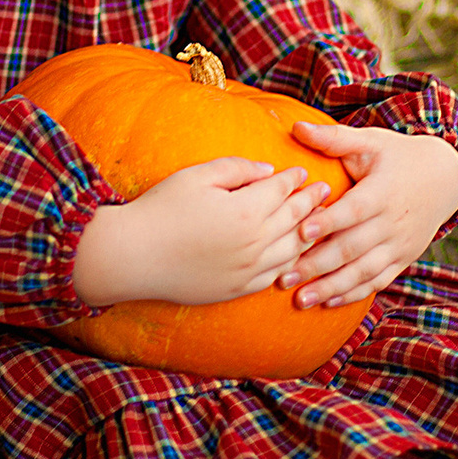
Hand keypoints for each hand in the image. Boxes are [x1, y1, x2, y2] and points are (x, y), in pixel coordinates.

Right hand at [72, 158, 327, 308]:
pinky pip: (274, 276)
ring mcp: (248, 270)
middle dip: (311, 202)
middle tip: (325, 190)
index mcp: (246, 211)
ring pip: (292, 251)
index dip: (294, 179)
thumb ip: (237, 169)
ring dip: (308, 234)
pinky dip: (290, 263)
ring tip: (318, 221)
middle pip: (294, 219)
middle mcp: (255, 243)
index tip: (304, 172)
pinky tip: (293, 254)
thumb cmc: (160, 210)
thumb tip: (268, 171)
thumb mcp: (197, 176)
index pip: (281, 190)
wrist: (132, 257)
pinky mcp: (237, 289)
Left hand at [277, 122, 457, 309]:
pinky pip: (378, 281)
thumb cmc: (397, 156)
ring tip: (299, 300)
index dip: (330, 222)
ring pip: (363, 271)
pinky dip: (354, 293)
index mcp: (383, 191)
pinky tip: (327, 302)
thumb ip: (334, 138)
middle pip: (353, 247)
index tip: (302, 231)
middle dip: (318, 265)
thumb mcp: (370, 141)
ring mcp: (400, 245)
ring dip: (331, 287)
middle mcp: (393, 222)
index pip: (354, 210)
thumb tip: (296, 126)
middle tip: (283, 277)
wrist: (444, 178)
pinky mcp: (403, 259)